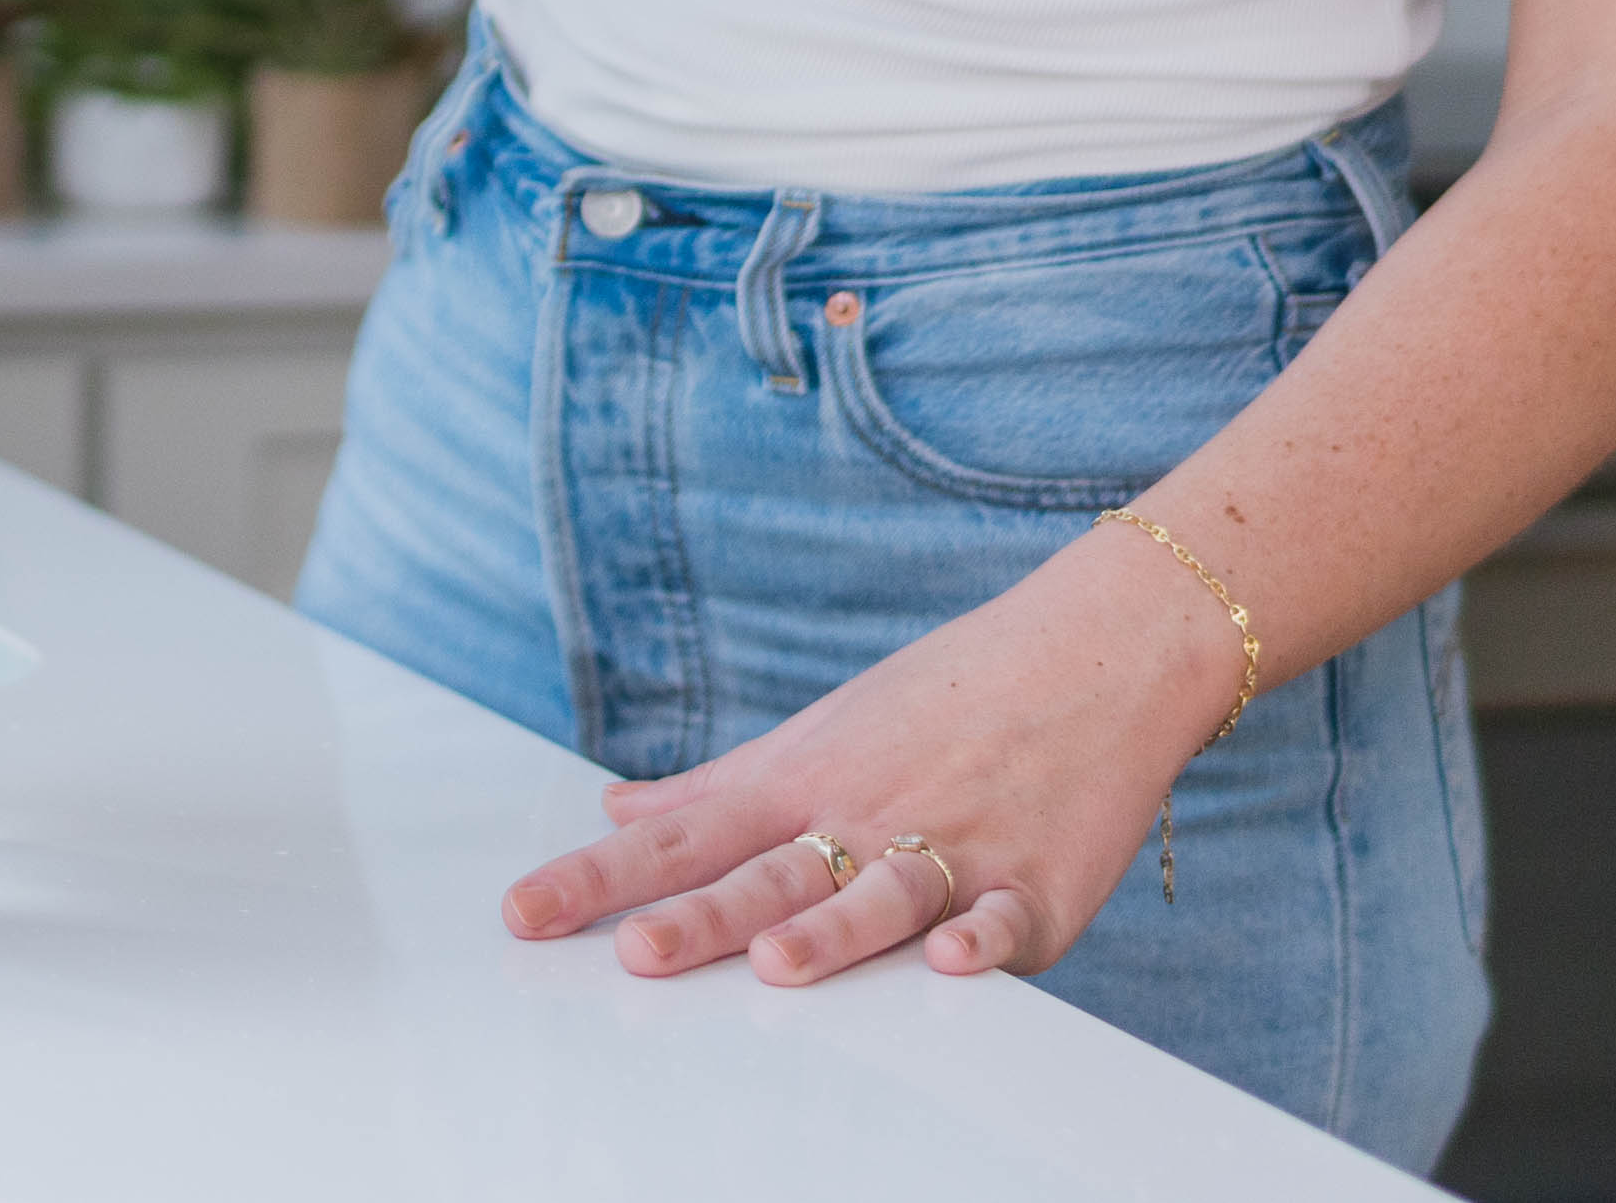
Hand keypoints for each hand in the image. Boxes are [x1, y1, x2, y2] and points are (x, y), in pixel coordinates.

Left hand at [497, 532, 1239, 985]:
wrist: (1093, 654)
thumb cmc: (944, 701)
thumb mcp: (815, 735)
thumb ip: (713, 789)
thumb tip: (616, 811)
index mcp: (798, 788)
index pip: (678, 842)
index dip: (597, 880)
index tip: (522, 915)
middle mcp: (861, 820)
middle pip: (765, 873)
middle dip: (698, 917)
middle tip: (633, 953)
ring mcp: (949, 850)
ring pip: (878, 895)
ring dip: (830, 931)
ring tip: (775, 961)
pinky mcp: (1036, 885)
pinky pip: (1004, 919)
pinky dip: (982, 940)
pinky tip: (953, 959)